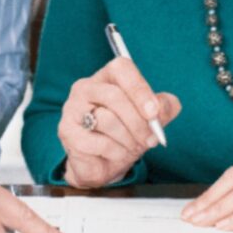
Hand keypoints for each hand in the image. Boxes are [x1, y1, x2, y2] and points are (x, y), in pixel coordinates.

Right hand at [58, 57, 181, 187]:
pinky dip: (115, 152)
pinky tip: (115, 154)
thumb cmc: (126, 135)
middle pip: (114, 96)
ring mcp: (72, 109)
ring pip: (107, 120)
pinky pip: (98, 142)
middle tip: (151, 139)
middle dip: (138, 122)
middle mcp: (85, 88)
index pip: (121, 68)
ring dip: (128, 139)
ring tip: (131, 147)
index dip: (139, 89)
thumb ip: (164, 107)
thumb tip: (165, 105)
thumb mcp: (150, 119)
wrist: (103, 163)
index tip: (154, 112)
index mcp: (106, 78)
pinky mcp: (67, 131)